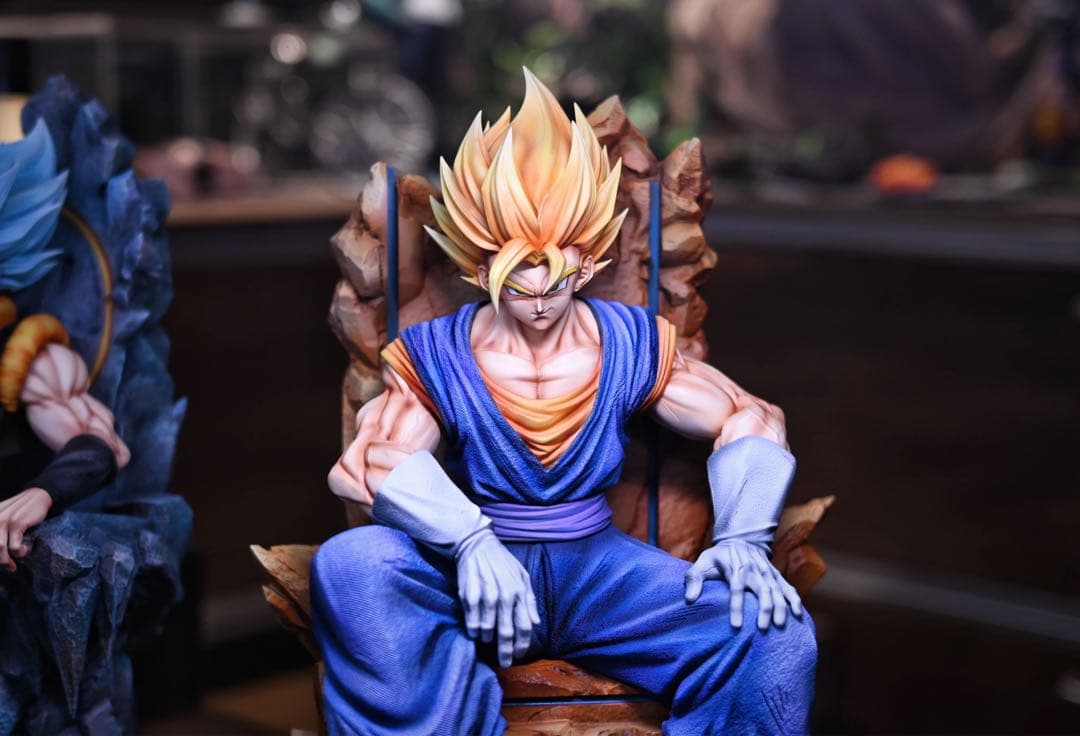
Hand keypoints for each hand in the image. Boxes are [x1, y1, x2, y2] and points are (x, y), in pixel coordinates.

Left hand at [0, 487, 51, 570]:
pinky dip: (20, 553)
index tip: (4, 563)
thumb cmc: (21, 512)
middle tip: (9, 566)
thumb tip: (0, 554)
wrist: (38, 497)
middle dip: (0, 560)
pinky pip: (14, 546)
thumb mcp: (3, 520)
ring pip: (0, 548)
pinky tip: (24, 550)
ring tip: (13, 564)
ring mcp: (3, 521)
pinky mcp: (17, 523)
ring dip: (7, 561)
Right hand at [455, 529, 540, 666]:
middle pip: (507, 632)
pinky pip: (472, 622)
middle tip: (505, 663)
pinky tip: (475, 632)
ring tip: (487, 642)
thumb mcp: (522, 576)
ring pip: (488, 630)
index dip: (522, 645)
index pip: (524, 626)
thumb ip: (530, 599)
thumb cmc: (502, 562)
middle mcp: (505, 596)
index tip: (519, 656)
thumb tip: (537, 623)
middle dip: (506, 652)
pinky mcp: (470, 595)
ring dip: (488, 640)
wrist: (477, 545)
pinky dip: (474, 630)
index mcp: (520, 592)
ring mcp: (486, 596)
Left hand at [684, 539, 802, 630]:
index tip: (736, 626)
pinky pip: (788, 588)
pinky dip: (794, 600)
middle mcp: (754, 570)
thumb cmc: (719, 556)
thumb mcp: (703, 562)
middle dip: (764, 609)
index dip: (737, 608)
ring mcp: (768, 573)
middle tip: (762, 629)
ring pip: (777, 590)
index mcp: (736, 568)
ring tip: (780, 626)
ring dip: (780, 607)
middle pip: (762, 590)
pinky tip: (798, 615)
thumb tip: (689, 599)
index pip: (736, 589)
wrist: (741, 539)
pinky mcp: (776, 576)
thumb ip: (694, 579)